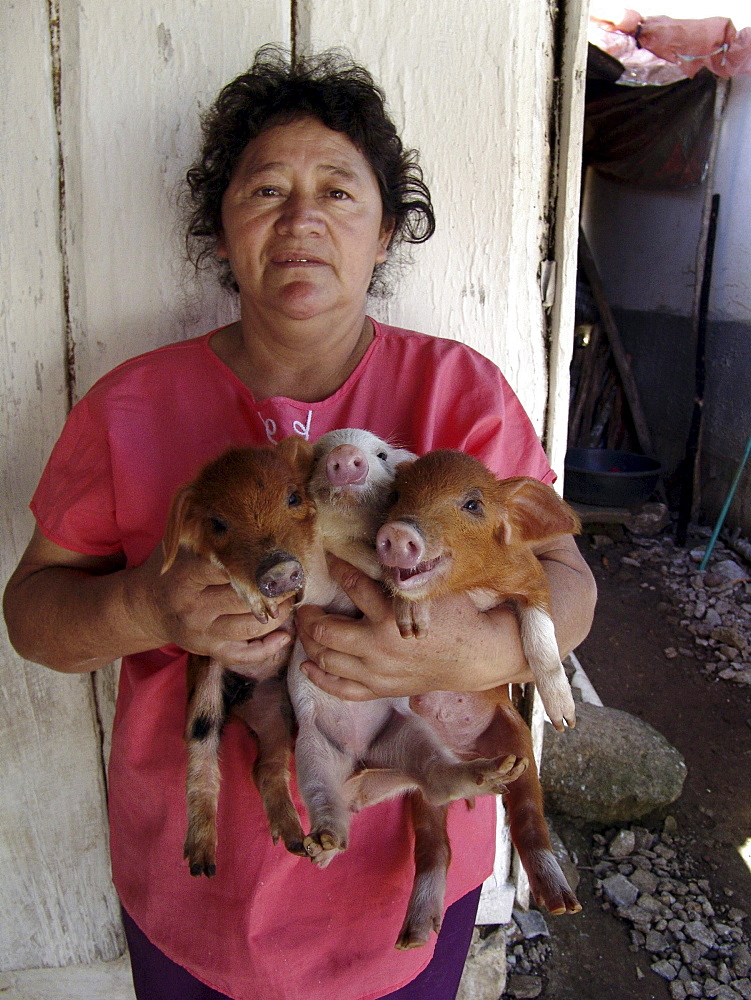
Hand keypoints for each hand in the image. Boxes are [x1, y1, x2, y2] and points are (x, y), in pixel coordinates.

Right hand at [128, 543, 294, 668]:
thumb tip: (243, 516)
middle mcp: (193, 607)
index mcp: (186, 577)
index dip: (255, 563)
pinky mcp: (208, 649)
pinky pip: (242, 654)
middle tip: (292, 577)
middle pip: (244, 598)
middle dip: (274, 589)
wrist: (146, 606)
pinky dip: (267, 649)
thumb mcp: (180, 547)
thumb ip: (207, 534)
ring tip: (290, 600)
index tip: (278, 555)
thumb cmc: (171, 569)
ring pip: (250, 626)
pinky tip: (285, 637)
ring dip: (278, 615)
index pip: (226, 569)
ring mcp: (201, 632)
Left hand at [296, 556, 532, 700]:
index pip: (351, 584)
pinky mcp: (380, 688)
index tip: (327, 557)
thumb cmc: (458, 616)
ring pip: (327, 658)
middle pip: (324, 630)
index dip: (336, 566)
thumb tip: (386, 545)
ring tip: (306, 628)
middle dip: (309, 615)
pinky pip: (341, 688)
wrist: (476, 656)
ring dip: (309, 642)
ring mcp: (377, 671)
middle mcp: (378, 645)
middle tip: (305, 604)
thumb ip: (405, 573)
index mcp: (390, 615)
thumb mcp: (432, 588)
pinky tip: (307, 664)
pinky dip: (320, 677)